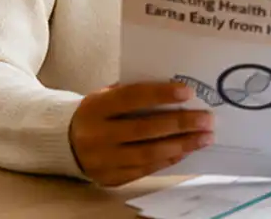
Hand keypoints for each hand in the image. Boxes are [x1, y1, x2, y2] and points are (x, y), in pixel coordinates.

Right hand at [69, 81, 213, 186]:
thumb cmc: (95, 113)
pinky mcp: (110, 177)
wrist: (63, 142)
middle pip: (145, 129)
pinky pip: (144, 169)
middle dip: (180, 124)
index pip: (131, 98)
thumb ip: (131, 92)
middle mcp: (98, 135)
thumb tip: (173, 91)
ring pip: (148, 153)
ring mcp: (103, 159)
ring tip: (204, 137)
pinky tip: (184, 151)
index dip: (160, 95)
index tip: (187, 93)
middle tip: (206, 120)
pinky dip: (167, 160)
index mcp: (96, 107)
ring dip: (181, 145)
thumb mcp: (104, 96)